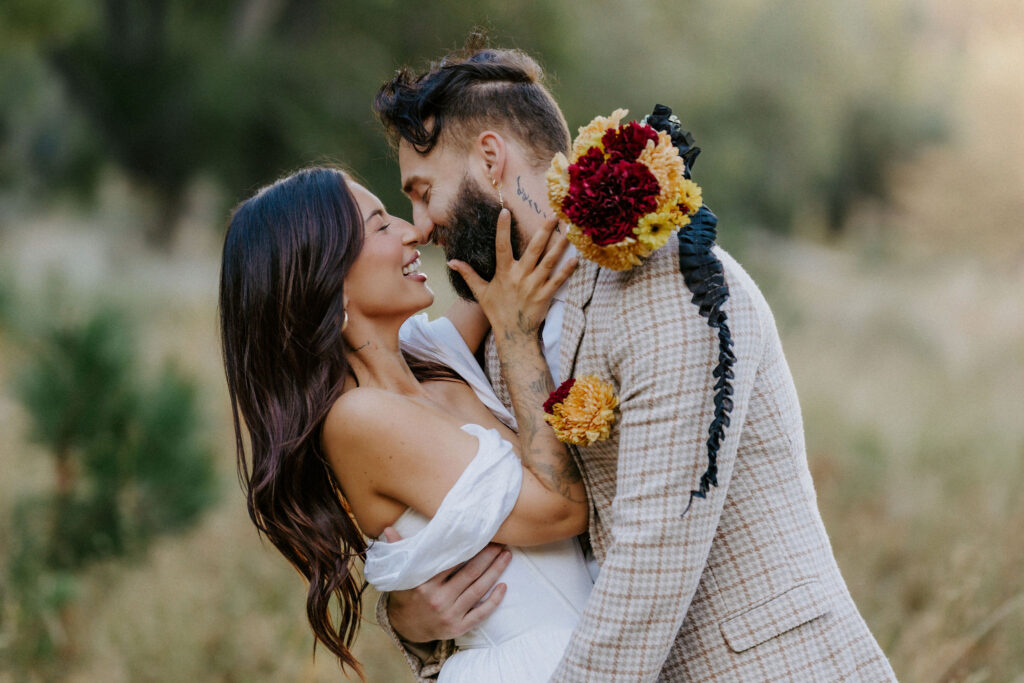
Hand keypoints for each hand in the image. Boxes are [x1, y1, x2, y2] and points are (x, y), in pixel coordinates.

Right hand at [383, 527, 511, 642]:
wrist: (405, 629)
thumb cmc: (406, 595)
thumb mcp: (399, 574)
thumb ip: (398, 551)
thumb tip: (388, 529)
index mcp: (424, 584)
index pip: (451, 562)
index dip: (469, 547)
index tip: (481, 534)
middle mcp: (438, 600)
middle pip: (470, 574)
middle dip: (488, 556)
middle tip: (501, 542)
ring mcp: (450, 615)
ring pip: (478, 590)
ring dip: (495, 572)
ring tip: (507, 556)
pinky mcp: (458, 627)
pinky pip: (480, 614)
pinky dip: (493, 601)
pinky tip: (503, 586)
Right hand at [448, 211, 575, 339]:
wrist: (513, 333)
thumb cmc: (497, 311)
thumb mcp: (480, 292)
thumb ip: (468, 274)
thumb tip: (451, 261)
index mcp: (504, 273)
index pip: (502, 246)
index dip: (503, 229)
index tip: (505, 212)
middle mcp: (520, 276)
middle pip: (534, 250)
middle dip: (544, 231)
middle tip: (554, 216)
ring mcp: (534, 286)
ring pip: (549, 262)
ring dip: (559, 246)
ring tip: (568, 232)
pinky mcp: (545, 295)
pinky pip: (558, 280)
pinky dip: (567, 270)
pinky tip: (575, 259)